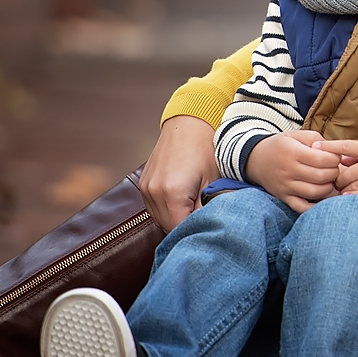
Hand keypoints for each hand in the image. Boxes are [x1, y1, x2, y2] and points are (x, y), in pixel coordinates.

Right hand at [139, 116, 218, 232]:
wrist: (189, 123)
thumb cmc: (206, 148)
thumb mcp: (213, 181)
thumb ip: (208, 209)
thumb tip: (207, 229)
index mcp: (172, 193)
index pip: (180, 230)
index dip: (195, 233)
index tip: (207, 232)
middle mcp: (154, 193)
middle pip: (168, 227)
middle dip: (186, 228)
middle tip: (204, 223)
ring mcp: (146, 189)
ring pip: (160, 219)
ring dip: (175, 219)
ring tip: (194, 209)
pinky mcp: (144, 184)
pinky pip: (154, 208)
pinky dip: (167, 210)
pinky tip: (183, 201)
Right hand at [247, 130, 343, 212]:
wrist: (256, 159)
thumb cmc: (281, 146)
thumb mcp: (296, 134)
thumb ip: (315, 139)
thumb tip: (331, 150)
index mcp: (293, 152)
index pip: (323, 159)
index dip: (335, 159)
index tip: (335, 157)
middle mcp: (288, 170)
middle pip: (321, 176)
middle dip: (334, 173)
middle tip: (334, 169)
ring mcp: (285, 186)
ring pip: (314, 192)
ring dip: (328, 188)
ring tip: (328, 180)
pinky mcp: (283, 197)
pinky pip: (301, 207)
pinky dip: (314, 206)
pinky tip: (321, 198)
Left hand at [335, 136, 357, 205]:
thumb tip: (343, 156)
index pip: (345, 146)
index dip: (328, 148)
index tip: (314, 149)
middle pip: (345, 173)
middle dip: (335, 180)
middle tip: (331, 184)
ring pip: (354, 186)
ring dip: (343, 191)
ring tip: (337, 194)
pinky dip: (356, 199)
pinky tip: (348, 201)